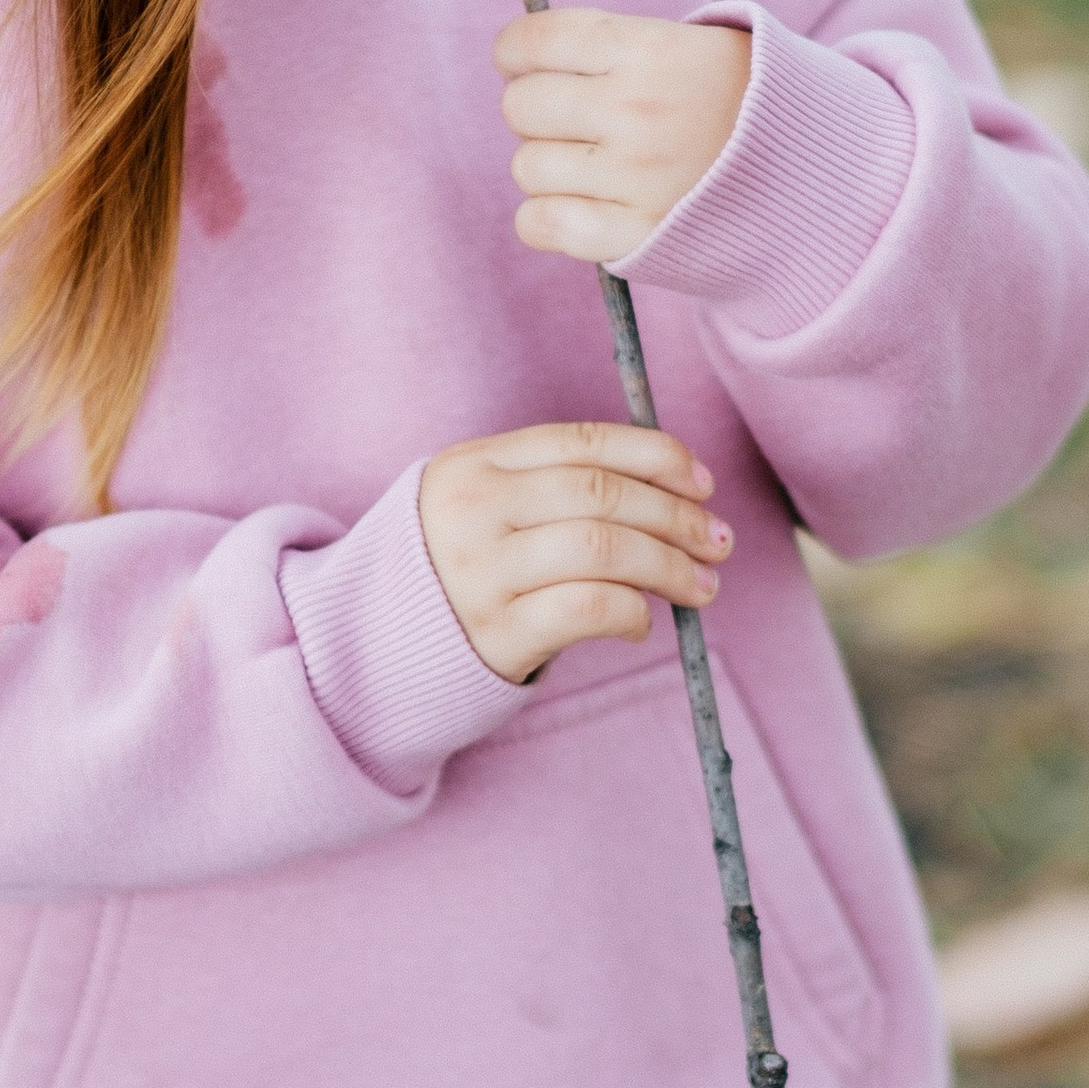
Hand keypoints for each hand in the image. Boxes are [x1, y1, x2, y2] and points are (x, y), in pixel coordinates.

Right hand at [419, 420, 731, 683]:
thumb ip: (551, 487)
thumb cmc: (451, 570)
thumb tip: (674, 491)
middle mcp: (475, 509)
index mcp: (476, 464)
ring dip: (669, 565)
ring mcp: (481, 571)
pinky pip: (588, 608)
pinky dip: (631, 612)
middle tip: (718, 541)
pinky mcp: (493, 632)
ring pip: (604, 548)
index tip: (702, 482)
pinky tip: (641, 621)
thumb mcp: (480, 506)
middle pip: (602, 495)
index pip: (584, 442)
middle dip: (677, 516)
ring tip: (701, 585)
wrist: (370, 645)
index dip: (657, 457)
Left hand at [496, 7, 751, 264]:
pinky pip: (541, 224)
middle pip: (522, 106)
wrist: (820, 175)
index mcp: (651, 48)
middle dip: (537, 111)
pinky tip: (578, 206)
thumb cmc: (744, 102)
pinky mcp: (636, 235)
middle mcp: (637, 109)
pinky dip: (547, 218)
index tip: (520, 61)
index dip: (514, 52)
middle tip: (573, 119)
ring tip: (594, 164)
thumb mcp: (695, 45)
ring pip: (528, 168)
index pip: (533, 41)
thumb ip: (612, 45)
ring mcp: (635, 176)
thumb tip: (519, 55)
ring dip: (550, 167)